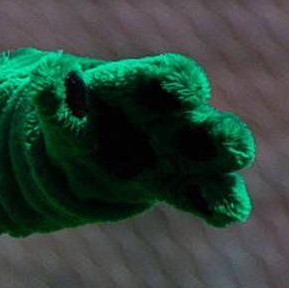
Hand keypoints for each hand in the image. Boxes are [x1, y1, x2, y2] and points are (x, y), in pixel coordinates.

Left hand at [55, 54, 254, 226]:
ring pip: (213, 160)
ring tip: (236, 188)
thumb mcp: (54, 112)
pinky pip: (203, 196)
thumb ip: (54, 99)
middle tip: (234, 142)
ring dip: (226, 173)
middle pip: (203, 121)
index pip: (169, 77)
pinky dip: (217, 204)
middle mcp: (171, 118)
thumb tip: (51, 75)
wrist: (73, 158)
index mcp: (144, 87)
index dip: (179, 82)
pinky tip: (231, 212)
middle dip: (220, 132)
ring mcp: (179, 154)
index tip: (187, 89)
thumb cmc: (71, 121)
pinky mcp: (177, 185)